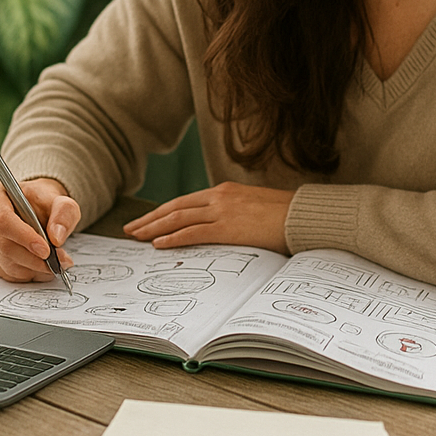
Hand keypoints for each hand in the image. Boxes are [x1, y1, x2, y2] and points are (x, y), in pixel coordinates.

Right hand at [0, 177, 79, 282]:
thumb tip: (56, 237)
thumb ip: (63, 214)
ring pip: (6, 263)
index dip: (24, 237)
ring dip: (33, 269)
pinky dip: (28, 274)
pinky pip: (7, 273)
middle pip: (4, 245)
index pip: (3, 220)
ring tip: (54, 264)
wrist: (39, 209)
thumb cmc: (46, 203)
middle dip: (34, 259)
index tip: (46, 250)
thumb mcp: (63, 201)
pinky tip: (41, 267)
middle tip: (59, 261)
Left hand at [123, 182, 294, 253]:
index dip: (163, 212)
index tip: (148, 220)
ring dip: (154, 228)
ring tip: (137, 237)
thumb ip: (234, 214)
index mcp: (225, 191)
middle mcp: (220, 197)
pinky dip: (173, 237)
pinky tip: (159, 243)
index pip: (185, 202)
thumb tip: (222, 228)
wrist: (304, 215)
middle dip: (150, 219)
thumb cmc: (284, 215)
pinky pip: (193, 232)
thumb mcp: (254, 208)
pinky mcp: (228, 226)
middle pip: (175, 207)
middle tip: (131, 229)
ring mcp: (223, 210)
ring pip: (178, 218)